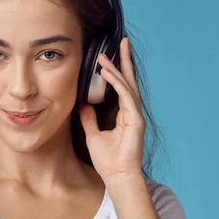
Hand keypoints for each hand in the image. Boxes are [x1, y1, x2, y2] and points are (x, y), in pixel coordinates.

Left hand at [79, 37, 146, 185]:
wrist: (116, 177)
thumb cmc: (108, 160)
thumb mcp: (93, 134)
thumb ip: (89, 118)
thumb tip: (82, 104)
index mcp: (124, 114)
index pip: (121, 87)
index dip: (116, 70)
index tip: (109, 55)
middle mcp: (132, 112)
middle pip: (128, 81)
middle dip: (124, 60)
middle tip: (122, 41)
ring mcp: (136, 116)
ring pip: (127, 86)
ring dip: (116, 69)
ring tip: (105, 56)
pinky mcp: (136, 121)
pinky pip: (126, 97)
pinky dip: (117, 84)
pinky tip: (108, 74)